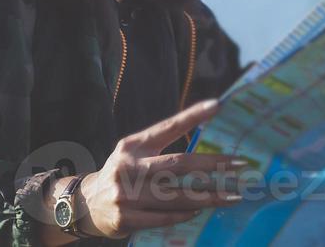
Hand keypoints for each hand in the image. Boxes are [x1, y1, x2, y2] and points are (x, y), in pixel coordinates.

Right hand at [71, 99, 247, 238]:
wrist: (84, 205)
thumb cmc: (121, 174)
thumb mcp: (134, 153)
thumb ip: (161, 145)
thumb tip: (202, 137)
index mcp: (133, 145)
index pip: (168, 127)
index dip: (193, 115)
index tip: (218, 105)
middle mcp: (129, 167)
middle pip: (179, 164)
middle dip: (212, 165)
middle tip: (239, 164)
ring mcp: (126, 194)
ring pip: (176, 195)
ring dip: (208, 196)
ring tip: (232, 195)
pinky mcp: (126, 219)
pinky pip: (163, 217)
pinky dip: (184, 214)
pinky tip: (200, 211)